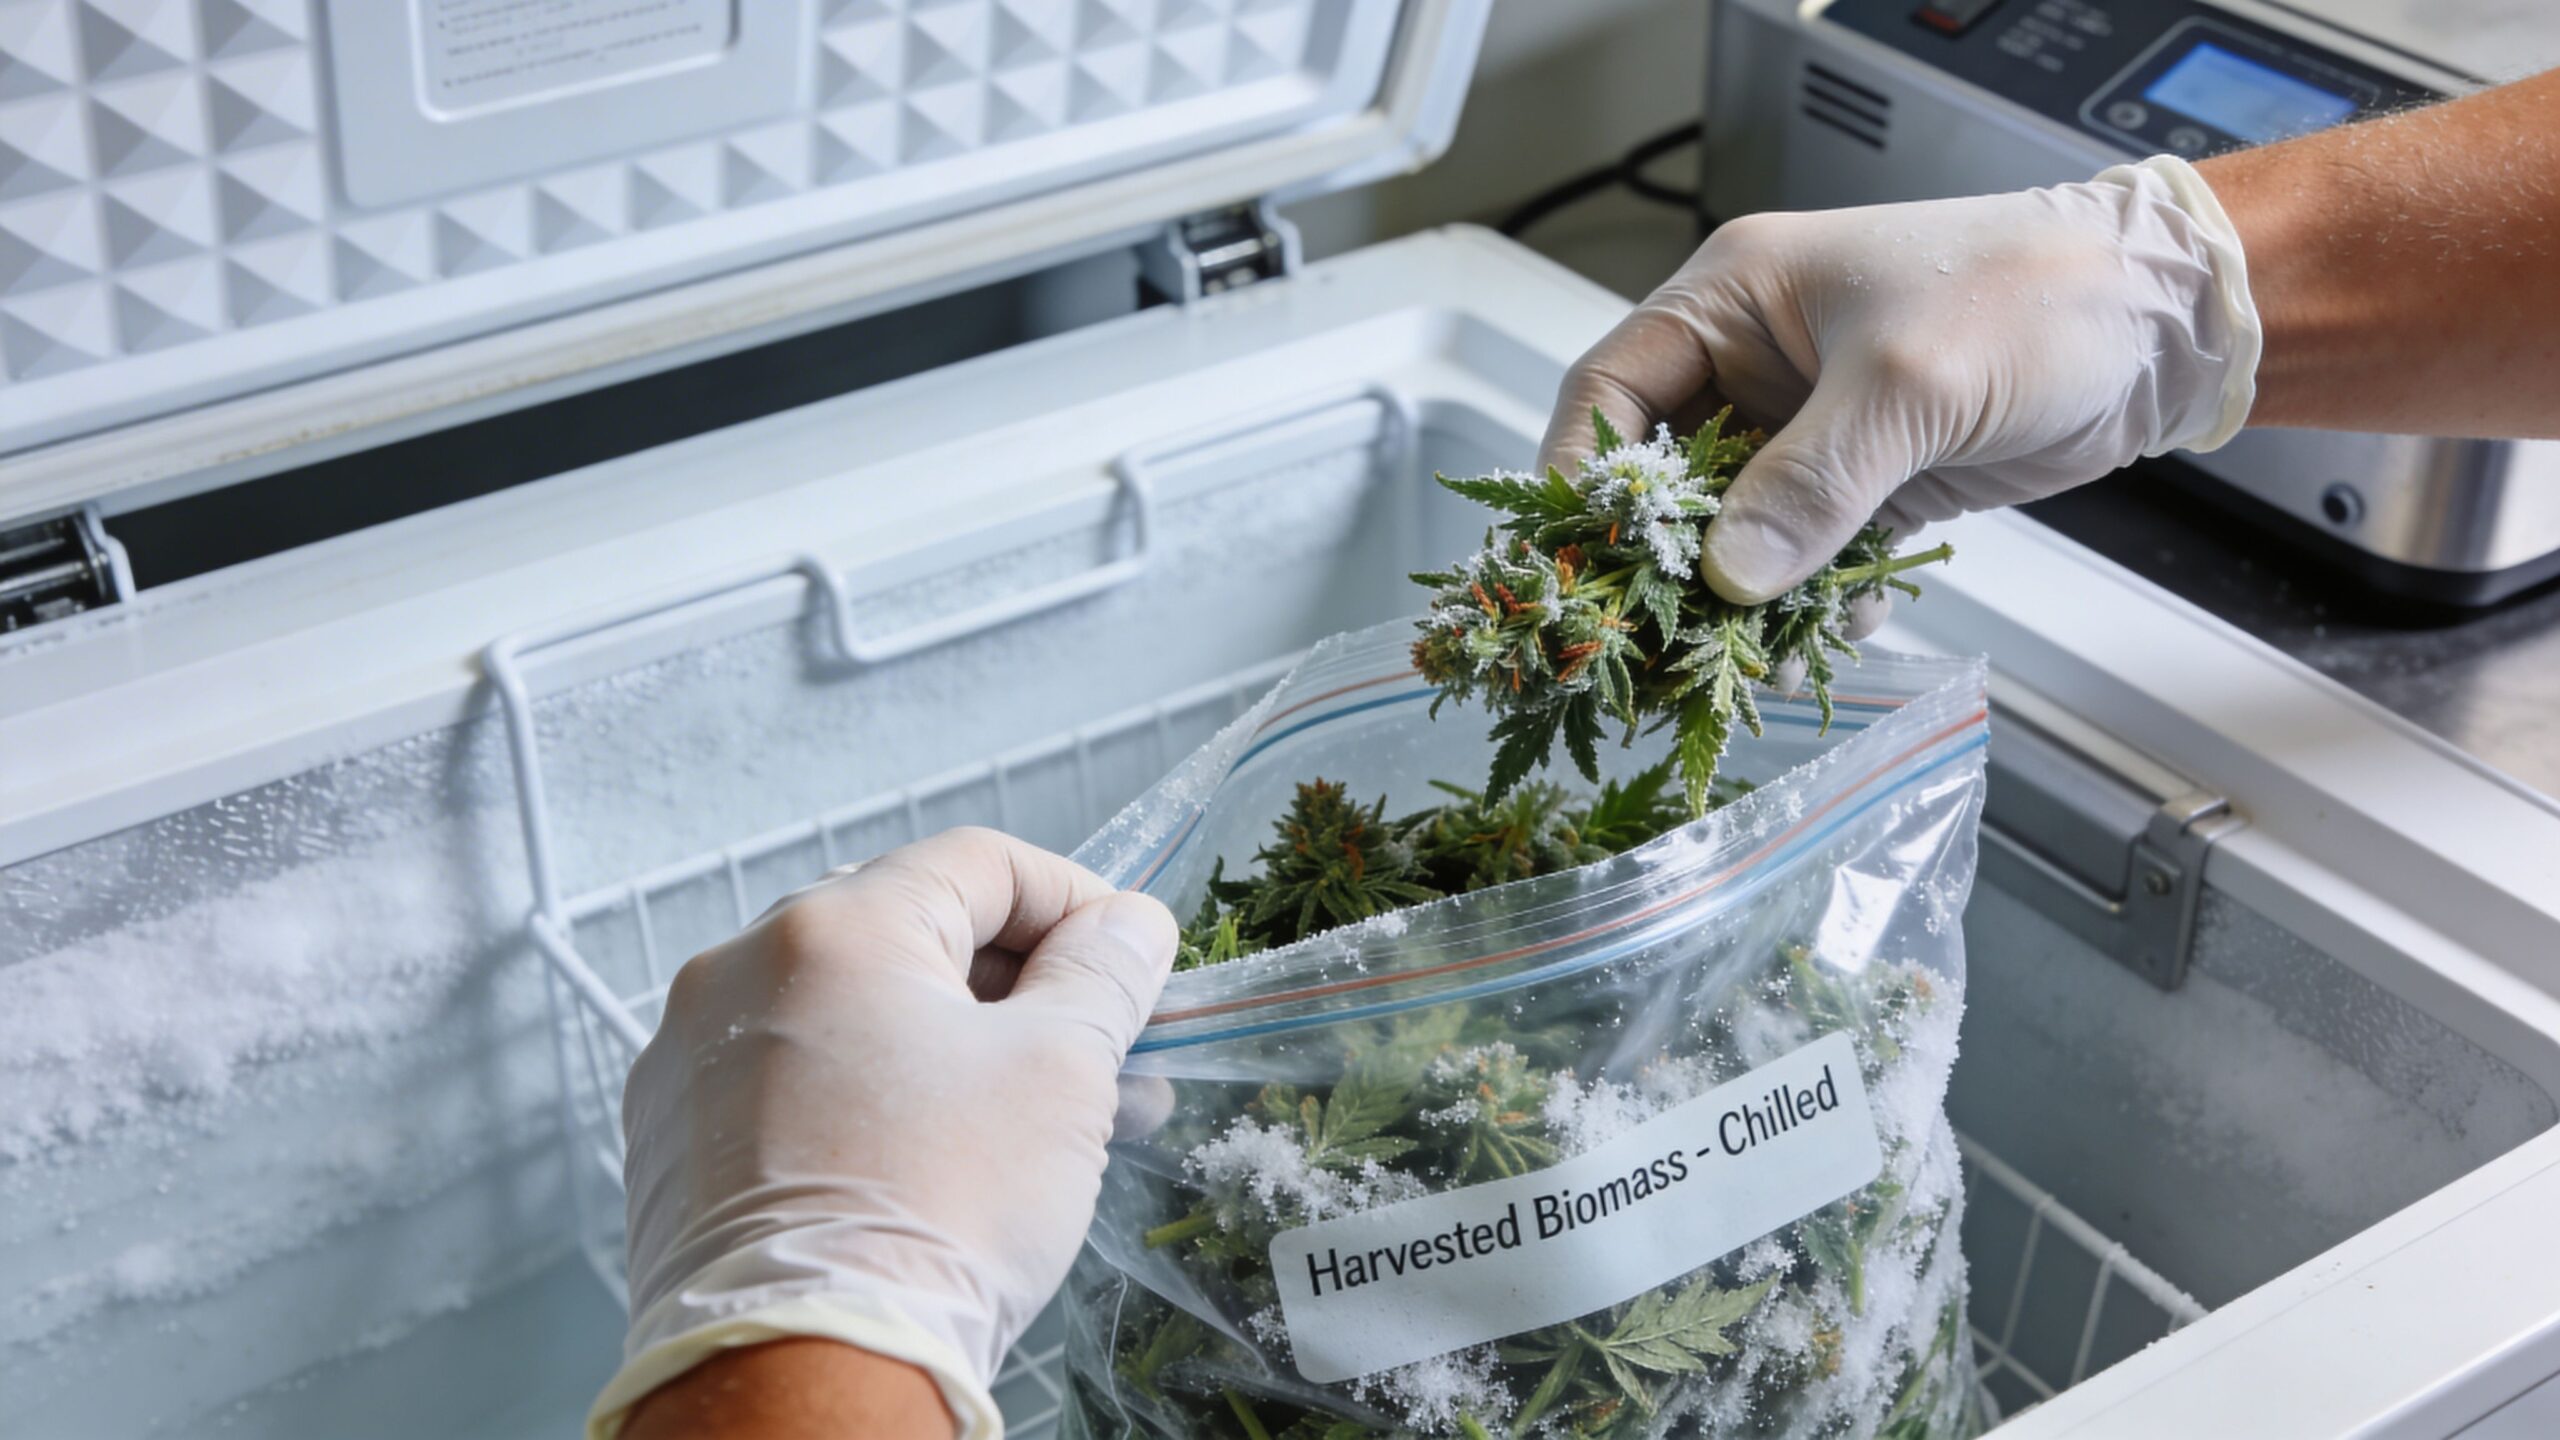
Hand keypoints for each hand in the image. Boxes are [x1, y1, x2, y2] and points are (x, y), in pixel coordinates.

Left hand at [594, 829, 1177, 1438]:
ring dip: (954, 1049)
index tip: (1130, 959)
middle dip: (1020, 987)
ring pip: (853, 1015)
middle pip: (912, 935)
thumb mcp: (1058, 1075)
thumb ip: (1101, 975)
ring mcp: (693, 1058)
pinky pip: (794, 1083)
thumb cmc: (934, 1214)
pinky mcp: (673, 1141)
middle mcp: (742, 971)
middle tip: (1100, 1051)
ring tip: (1040, 1122)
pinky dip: (873, 1099)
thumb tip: (1126, 926)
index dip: (1077, 902)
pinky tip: (938, 1162)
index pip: (981, 864)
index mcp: (834, 928)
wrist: (806, 1373)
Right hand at [1538, 156, 2259, 603]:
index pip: (1611, 391)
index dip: (1584, 475)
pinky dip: (1812, 602)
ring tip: (1750, 656)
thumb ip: (1810, 483)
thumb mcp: (1904, 383)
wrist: (2164, 321)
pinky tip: (1833, 634)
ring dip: (1741, 596)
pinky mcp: (1869, 482)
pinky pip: (1807, 558)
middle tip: (1659, 636)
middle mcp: (1757, 365)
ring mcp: (1812, 429)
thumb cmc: (2033, 298)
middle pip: (1664, 476)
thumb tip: (1727, 578)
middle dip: (1665, 558)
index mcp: (1735, 300)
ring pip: (1736, 529)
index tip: (1582, 559)